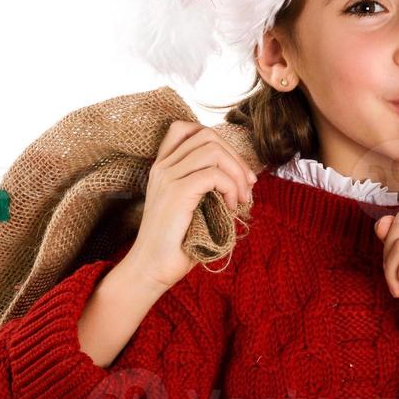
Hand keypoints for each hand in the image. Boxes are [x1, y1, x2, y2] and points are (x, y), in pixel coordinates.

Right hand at [123, 120, 255, 291]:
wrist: (151, 269)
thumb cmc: (174, 244)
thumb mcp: (191, 207)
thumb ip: (205, 187)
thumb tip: (243, 179)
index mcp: (162, 167)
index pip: (187, 129)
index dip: (218, 142)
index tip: (234, 170)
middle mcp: (162, 167)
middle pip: (207, 135)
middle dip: (235, 157)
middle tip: (248, 185)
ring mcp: (167, 177)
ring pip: (213, 150)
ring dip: (236, 172)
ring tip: (241, 198)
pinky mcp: (177, 193)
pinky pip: (214, 175)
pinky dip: (230, 187)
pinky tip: (231, 206)